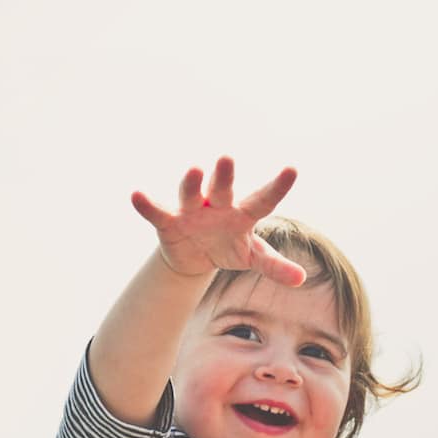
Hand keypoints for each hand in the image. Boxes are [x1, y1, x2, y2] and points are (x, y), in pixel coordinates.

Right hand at [130, 156, 305, 285]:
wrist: (195, 255)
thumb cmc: (230, 246)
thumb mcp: (252, 257)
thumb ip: (274, 266)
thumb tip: (301, 279)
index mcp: (242, 214)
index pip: (263, 200)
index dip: (277, 187)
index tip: (292, 170)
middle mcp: (217, 205)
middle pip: (222, 188)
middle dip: (224, 175)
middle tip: (227, 158)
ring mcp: (191, 211)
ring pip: (190, 193)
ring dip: (191, 183)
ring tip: (193, 170)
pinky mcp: (168, 221)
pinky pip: (156, 211)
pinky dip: (146, 204)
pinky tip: (136, 195)